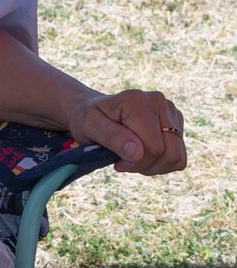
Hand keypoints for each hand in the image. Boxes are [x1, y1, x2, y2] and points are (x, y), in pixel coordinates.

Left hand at [66, 89, 186, 174]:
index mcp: (138, 102)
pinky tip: (144, 155)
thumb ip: (113, 138)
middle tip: (125, 162)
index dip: (136, 163)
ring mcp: (171, 112)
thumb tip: (137, 153)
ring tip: (133, 157)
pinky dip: (161, 163)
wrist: (96, 111)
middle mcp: (160, 102)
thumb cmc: (89, 120)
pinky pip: (179, 156)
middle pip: (170, 153)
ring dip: (154, 166)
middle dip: (146, 166)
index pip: (153, 147)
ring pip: (177, 157)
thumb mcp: (90, 128)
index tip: (117, 162)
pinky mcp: (177, 122)